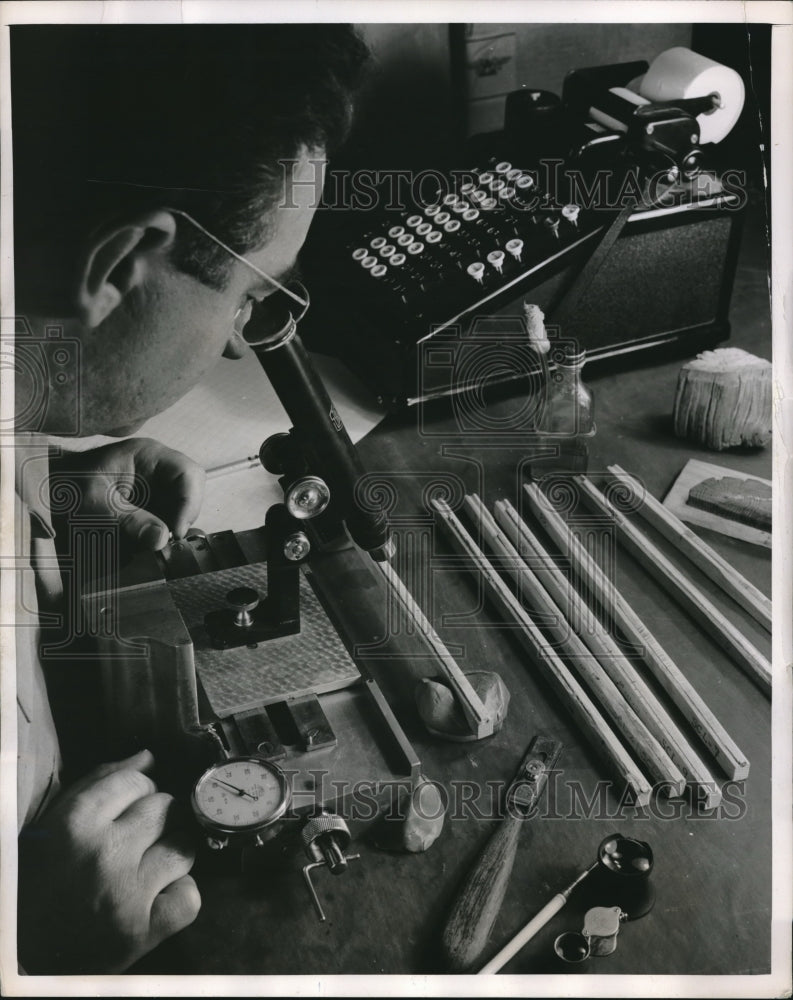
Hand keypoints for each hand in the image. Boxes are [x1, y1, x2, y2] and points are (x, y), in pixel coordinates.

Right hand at [18, 750, 200, 973]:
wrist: (24, 955)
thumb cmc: (43, 879)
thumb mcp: (57, 823)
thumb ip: (101, 783)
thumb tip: (149, 757)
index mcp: (74, 823)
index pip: (138, 780)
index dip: (136, 794)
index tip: (124, 813)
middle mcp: (102, 854)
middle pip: (166, 808)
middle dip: (156, 821)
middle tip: (134, 844)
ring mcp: (125, 894)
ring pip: (185, 846)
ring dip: (171, 856)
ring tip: (144, 870)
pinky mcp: (142, 932)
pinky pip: (190, 897)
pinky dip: (178, 897)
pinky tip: (153, 899)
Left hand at [49, 438, 204, 550]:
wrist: (47, 492)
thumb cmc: (67, 487)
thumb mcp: (95, 504)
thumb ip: (128, 520)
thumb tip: (161, 538)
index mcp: (148, 455)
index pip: (188, 474)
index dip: (189, 502)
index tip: (175, 531)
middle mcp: (158, 469)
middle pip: (190, 494)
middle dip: (181, 519)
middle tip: (165, 542)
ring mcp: (157, 488)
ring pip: (182, 511)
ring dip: (171, 530)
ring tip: (149, 544)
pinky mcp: (151, 506)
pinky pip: (168, 522)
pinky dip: (160, 536)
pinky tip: (144, 543)